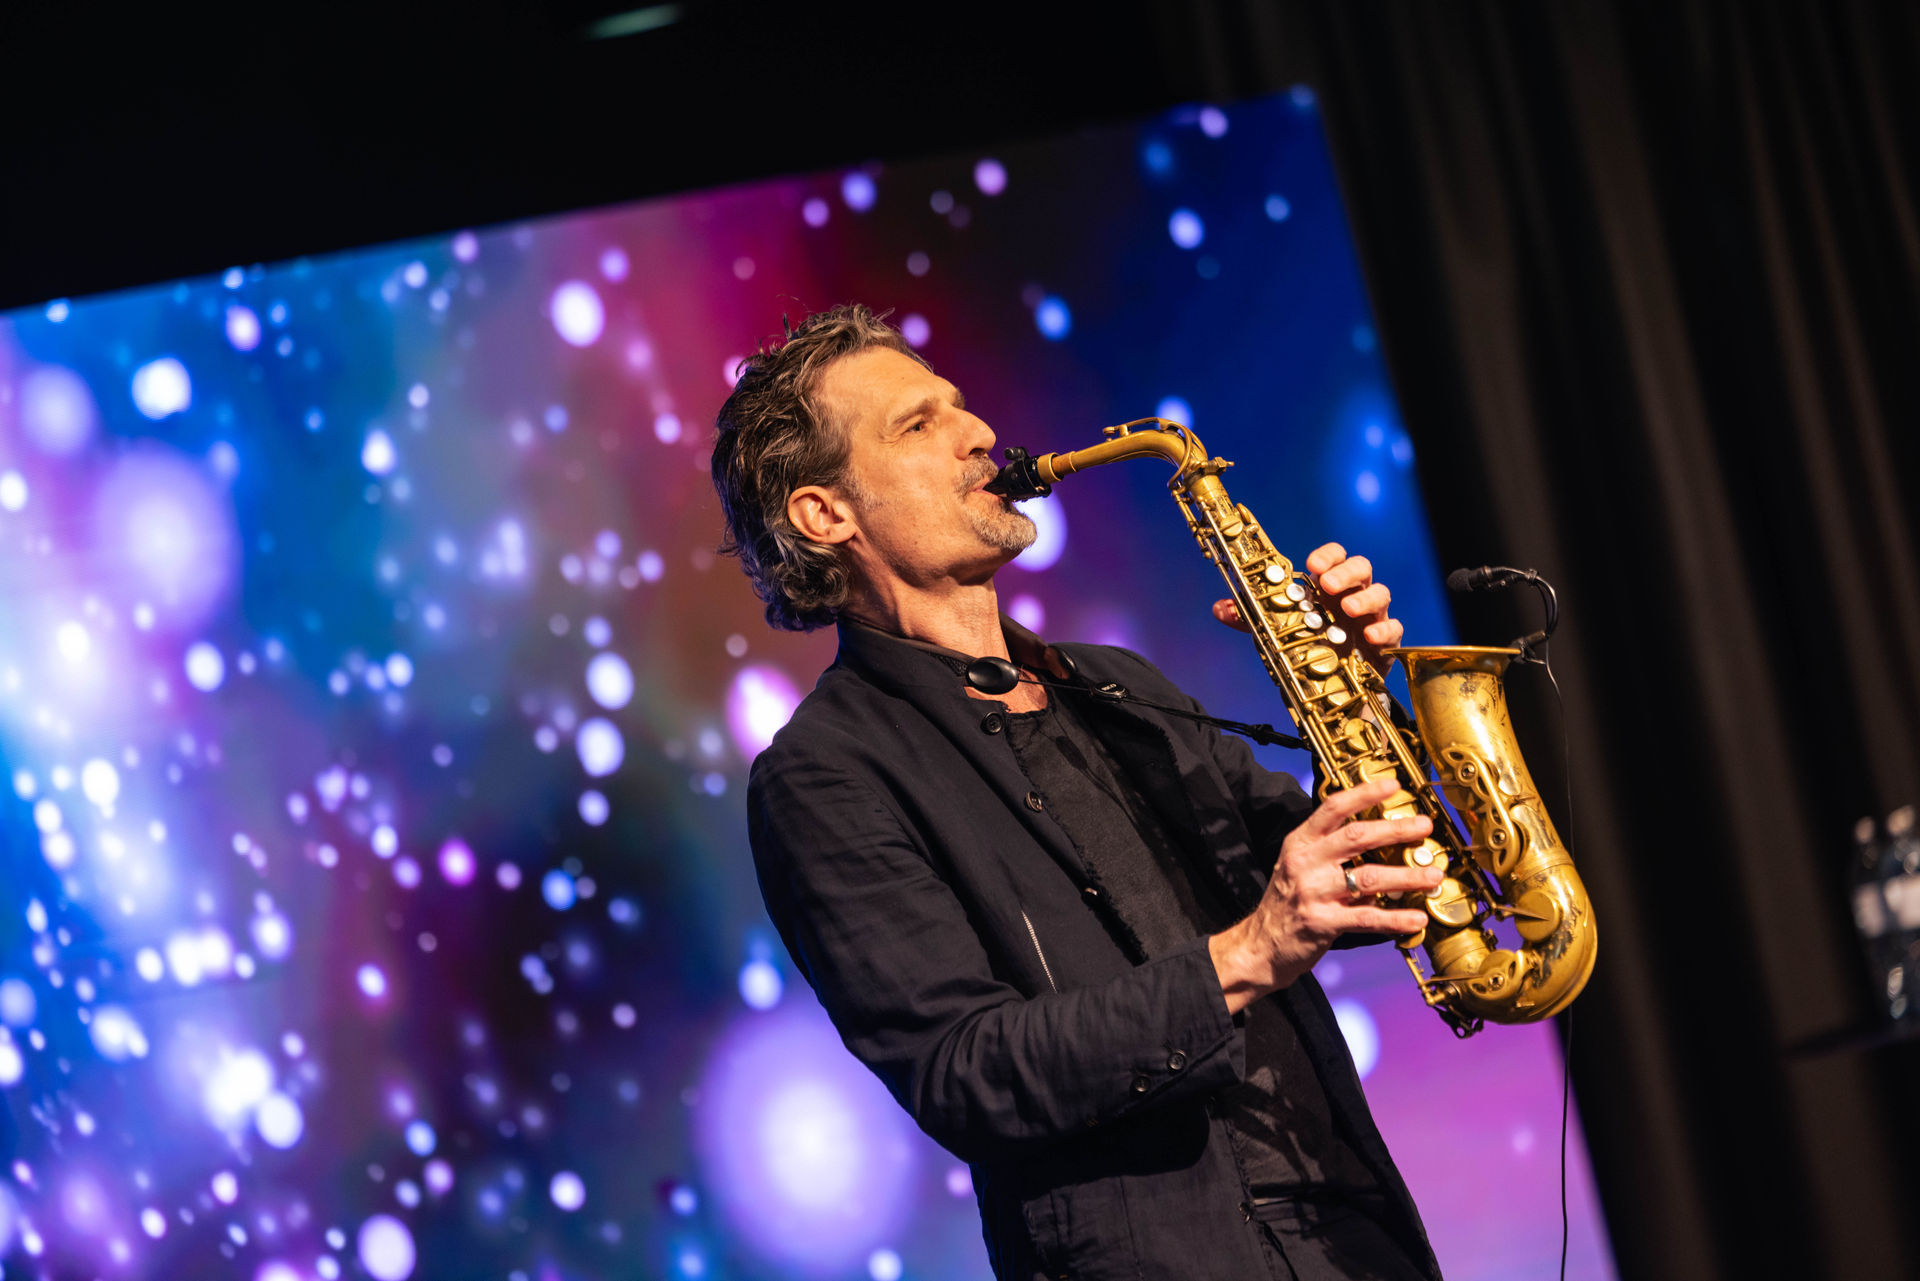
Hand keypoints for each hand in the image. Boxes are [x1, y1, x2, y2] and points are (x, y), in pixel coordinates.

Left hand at [1209, 542, 1403, 672]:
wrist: (1332, 688)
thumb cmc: (1309, 647)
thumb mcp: (1277, 632)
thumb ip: (1249, 618)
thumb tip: (1220, 608)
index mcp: (1326, 588)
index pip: (1334, 558)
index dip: (1327, 555)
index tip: (1312, 564)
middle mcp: (1351, 597)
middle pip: (1361, 568)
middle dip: (1345, 572)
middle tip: (1327, 584)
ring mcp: (1370, 618)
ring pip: (1380, 593)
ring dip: (1364, 598)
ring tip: (1346, 608)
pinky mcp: (1384, 643)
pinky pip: (1393, 629)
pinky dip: (1384, 629)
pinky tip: (1370, 637)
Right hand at [1209, 776, 1438, 1013]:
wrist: (1261, 944)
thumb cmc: (1286, 901)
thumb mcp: (1298, 864)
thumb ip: (1330, 849)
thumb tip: (1378, 834)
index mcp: (1300, 843)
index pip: (1333, 808)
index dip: (1365, 794)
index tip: (1393, 786)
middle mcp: (1305, 862)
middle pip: (1357, 837)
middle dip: (1396, 829)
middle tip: (1424, 826)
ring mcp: (1313, 892)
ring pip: (1369, 877)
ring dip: (1407, 876)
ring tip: (1434, 876)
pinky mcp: (1323, 922)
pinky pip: (1367, 918)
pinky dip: (1396, 918)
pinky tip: (1417, 918)